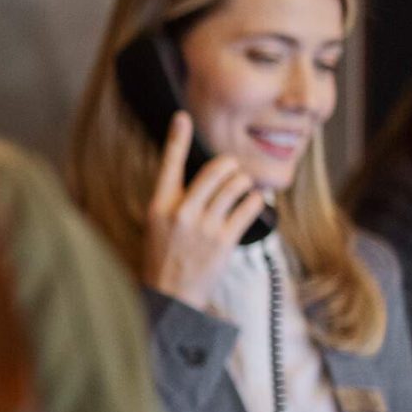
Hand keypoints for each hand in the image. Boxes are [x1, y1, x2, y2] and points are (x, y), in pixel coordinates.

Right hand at [143, 112, 265, 310]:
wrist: (171, 294)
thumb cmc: (164, 255)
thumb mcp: (157, 223)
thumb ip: (175, 199)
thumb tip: (205, 173)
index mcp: (159, 205)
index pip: (169, 164)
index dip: (176, 138)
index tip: (182, 117)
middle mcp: (181, 212)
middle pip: (216, 170)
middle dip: (230, 166)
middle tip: (232, 171)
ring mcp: (204, 227)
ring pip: (236, 186)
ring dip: (243, 182)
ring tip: (241, 188)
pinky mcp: (224, 240)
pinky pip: (248, 207)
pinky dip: (254, 200)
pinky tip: (251, 202)